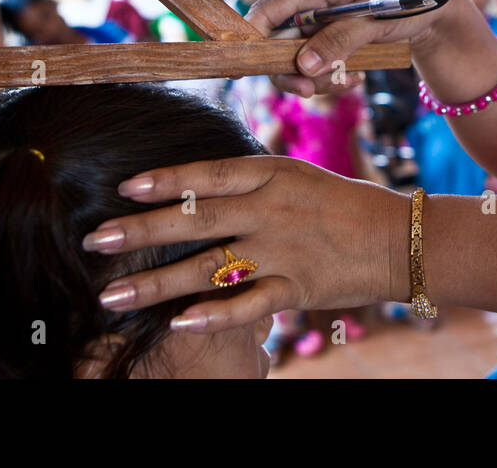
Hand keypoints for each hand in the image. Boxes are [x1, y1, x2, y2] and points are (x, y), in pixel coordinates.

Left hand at [83, 156, 411, 331]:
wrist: (400, 237)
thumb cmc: (344, 204)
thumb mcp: (298, 176)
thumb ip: (250, 182)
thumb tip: (195, 185)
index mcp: (274, 174)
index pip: (211, 175)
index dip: (167, 181)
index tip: (124, 188)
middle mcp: (274, 210)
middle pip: (197, 220)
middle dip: (142, 230)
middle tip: (96, 238)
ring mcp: (284, 250)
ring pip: (209, 268)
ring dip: (156, 283)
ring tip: (111, 296)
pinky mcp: (298, 286)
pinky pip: (248, 305)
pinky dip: (213, 315)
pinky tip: (179, 323)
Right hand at [246, 0, 468, 95]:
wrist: (437, 8)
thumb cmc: (408, 1)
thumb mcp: (375, 20)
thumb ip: (338, 40)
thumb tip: (303, 65)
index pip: (268, 10)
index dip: (251, 38)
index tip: (246, 68)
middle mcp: (312, 3)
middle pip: (276, 42)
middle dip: (290, 71)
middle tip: (308, 92)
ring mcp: (321, 22)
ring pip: (296, 59)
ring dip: (316, 78)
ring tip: (347, 82)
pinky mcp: (332, 39)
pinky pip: (317, 65)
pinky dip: (331, 78)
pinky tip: (355, 79)